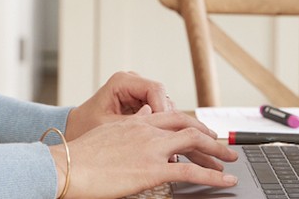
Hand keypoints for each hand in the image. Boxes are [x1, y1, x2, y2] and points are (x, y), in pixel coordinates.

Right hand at [53, 108, 237, 198]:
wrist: (67, 165)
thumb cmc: (77, 156)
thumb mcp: (103, 136)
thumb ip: (122, 133)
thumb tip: (132, 132)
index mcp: (134, 122)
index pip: (170, 116)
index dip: (190, 124)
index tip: (201, 132)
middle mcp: (146, 130)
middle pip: (188, 124)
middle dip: (209, 134)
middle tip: (223, 145)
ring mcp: (151, 148)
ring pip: (195, 142)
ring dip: (217, 151)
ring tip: (231, 160)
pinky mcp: (153, 169)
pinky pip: (191, 171)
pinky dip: (213, 177)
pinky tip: (225, 181)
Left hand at [66, 71, 174, 138]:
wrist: (76, 129)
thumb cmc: (86, 126)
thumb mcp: (109, 127)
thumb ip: (134, 125)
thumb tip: (161, 128)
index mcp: (122, 81)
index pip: (155, 90)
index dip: (163, 110)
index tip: (165, 133)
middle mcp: (133, 82)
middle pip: (163, 97)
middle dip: (167, 121)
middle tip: (168, 145)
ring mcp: (139, 92)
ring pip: (164, 106)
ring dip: (166, 126)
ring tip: (164, 148)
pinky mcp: (142, 103)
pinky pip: (159, 113)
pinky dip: (161, 128)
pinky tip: (159, 145)